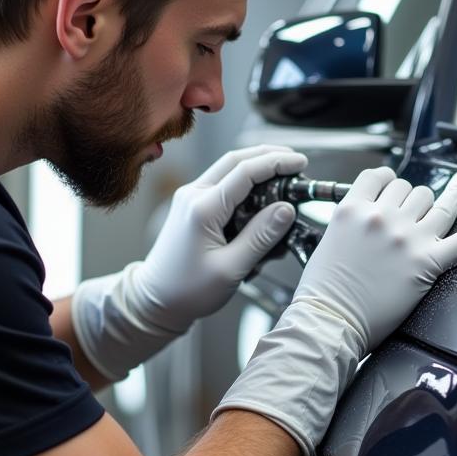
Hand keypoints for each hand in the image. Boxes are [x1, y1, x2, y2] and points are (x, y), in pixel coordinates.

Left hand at [71, 145, 305, 380]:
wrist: (155, 300)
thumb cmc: (187, 290)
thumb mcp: (231, 268)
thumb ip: (261, 237)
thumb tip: (286, 210)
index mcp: (202, 209)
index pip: (245, 172)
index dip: (276, 163)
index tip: (301, 163)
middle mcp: (193, 195)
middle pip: (236, 160)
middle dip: (268, 155)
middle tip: (296, 161)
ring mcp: (190, 198)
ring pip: (228, 169)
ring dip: (256, 166)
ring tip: (284, 174)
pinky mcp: (193, 206)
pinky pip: (222, 184)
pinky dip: (244, 182)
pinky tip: (262, 192)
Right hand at [294, 167, 456, 346]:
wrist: (330, 322)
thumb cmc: (325, 290)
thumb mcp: (330, 238)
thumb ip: (355, 218)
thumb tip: (375, 211)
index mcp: (354, 208)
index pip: (382, 176)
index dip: (389, 184)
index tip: (391, 193)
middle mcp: (382, 217)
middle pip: (412, 189)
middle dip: (411, 202)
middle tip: (404, 223)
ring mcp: (408, 238)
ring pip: (436, 202)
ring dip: (435, 208)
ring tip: (429, 223)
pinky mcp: (428, 262)